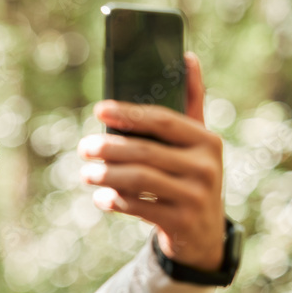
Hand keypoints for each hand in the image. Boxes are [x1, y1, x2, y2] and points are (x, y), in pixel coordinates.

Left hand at [77, 52, 225, 270]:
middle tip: (84, 147)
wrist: (204, 234)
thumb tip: (187, 58)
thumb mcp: (196, 144)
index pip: (164, 120)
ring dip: (106, 175)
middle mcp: (206, 167)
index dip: (129, 113)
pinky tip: (101, 198)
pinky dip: (114, 201)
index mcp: (207, 141)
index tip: (100, 109)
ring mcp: (195, 197)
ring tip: (86, 173)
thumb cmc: (191, 177)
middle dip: (108, 148)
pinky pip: (138, 207)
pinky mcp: (180, 222)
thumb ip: (190, 104)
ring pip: (138, 180)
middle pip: (145, 152)